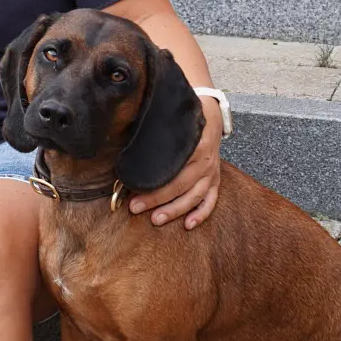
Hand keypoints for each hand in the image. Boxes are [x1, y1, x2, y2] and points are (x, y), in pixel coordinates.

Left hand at [128, 96, 222, 229]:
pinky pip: (210, 200)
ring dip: (175, 210)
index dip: (150, 181)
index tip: (130, 190)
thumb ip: (153, 136)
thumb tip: (125, 150)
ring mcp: (211, 172)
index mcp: (192, 143)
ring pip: (194, 196)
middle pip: (179, 184)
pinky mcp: (214, 179)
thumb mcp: (169, 122)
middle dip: (156, 199)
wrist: (211, 115)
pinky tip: (188, 225)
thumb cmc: (184, 120)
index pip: (170, 168)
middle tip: (135, 208)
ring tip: (156, 219)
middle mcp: (204, 160)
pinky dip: (201, 214)